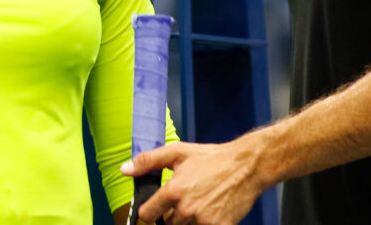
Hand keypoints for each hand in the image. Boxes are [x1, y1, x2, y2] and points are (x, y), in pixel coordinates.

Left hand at [121, 138, 267, 224]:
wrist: (246, 167)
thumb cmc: (212, 158)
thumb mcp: (177, 152)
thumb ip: (148, 161)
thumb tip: (125, 169)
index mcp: (173, 191)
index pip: (147, 214)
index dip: (149, 211)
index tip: (155, 208)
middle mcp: (186, 209)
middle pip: (166, 224)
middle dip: (170, 215)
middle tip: (183, 202)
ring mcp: (203, 221)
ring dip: (186, 221)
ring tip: (196, 206)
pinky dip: (203, 224)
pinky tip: (209, 212)